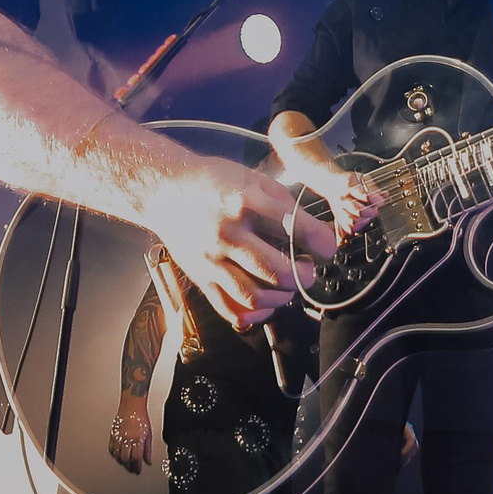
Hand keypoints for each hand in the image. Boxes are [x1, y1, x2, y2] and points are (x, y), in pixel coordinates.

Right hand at [108, 392, 151, 473]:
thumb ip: (148, 449)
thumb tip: (148, 460)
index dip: (137, 466)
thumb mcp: (148, 434)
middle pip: (126, 458)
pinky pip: (111, 448)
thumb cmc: (141, 417)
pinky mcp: (112, 434)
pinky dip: (114, 454)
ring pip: (117, 455)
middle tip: (131, 468)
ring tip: (125, 462)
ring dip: (121, 461)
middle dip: (129, 466)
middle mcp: (127, 438)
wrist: (132, 405)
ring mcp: (118, 436)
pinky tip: (117, 455)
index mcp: (138, 439)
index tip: (137, 470)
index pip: (137, 458)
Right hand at [146, 159, 338, 330]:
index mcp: (245, 202)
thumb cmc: (213, 181)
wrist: (164, 191)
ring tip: (287, 285)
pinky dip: (255, 315)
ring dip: (282, 297)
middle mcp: (228, 234)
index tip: (328, 247)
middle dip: (303, 275)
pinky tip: (266, 303)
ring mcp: (212, 261)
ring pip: (256, 297)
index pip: (292, 227)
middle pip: (277, 271)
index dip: (320, 241)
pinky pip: (231, 310)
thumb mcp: (251, 178)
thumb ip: (283, 203)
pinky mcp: (201, 279)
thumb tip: (314, 229)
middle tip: (307, 269)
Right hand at [306, 164, 383, 235]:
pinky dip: (354, 228)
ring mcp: (340, 209)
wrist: (329, 183)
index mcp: (349, 187)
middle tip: (375, 210)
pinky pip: (346, 227)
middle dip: (371, 212)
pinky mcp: (338, 216)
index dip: (375, 200)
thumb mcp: (360, 178)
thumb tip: (384, 195)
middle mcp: (344, 199)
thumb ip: (373, 188)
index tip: (381, 201)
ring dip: (364, 221)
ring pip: (353, 221)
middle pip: (359, 211)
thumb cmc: (346, 181)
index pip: (365, 196)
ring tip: (368, 216)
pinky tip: (359, 224)